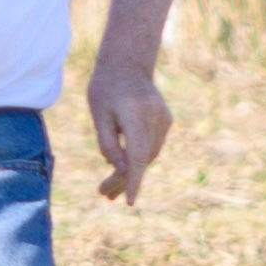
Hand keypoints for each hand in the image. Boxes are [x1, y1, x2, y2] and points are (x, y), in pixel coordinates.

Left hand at [88, 61, 172, 203]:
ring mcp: (164, 120)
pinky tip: (123, 166)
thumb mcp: (98, 115)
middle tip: (104, 194)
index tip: (130, 201)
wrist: (128, 63)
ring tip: (109, 189)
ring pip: (149, 155)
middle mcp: (155, 119)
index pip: (137, 155)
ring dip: (132, 172)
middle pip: (142, 159)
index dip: (134, 180)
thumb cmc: (106, 88)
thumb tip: (121, 169)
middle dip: (124, 180)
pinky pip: (151, 147)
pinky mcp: (166, 122)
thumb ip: (108, 144)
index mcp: (136, 115)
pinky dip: (139, 158)